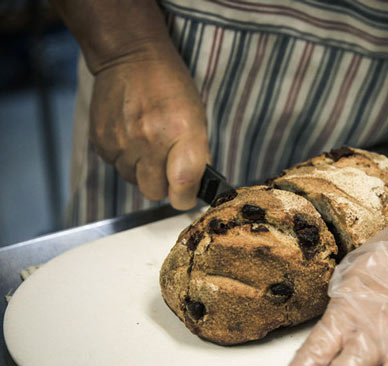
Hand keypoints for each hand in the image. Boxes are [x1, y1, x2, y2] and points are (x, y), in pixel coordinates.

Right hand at [89, 48, 208, 209]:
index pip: (183, 186)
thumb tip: (193, 187)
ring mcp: (122, 141)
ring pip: (134, 181)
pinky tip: (130, 136)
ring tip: (147, 143)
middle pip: (154, 192)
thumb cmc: (171, 88)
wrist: (131, 57)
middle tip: (166, 164)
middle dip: (163, 184)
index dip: (185, 198)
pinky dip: (124, 158)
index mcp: (182, 132)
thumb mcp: (197, 117)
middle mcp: (150, 139)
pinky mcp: (101, 141)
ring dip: (142, 170)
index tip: (186, 195)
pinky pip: (116, 166)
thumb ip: (196, 154)